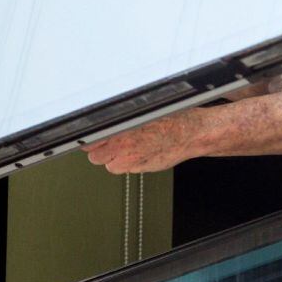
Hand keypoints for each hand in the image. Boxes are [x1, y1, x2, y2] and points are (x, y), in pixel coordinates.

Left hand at [82, 109, 202, 173]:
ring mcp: (130, 161)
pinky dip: (130, 164)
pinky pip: (126, 169)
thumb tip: (105, 120)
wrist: (191, 134)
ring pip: (109, 165)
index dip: (91, 139)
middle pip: (95, 156)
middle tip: (113, 142)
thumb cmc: (172, 119)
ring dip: (115, 159)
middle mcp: (122, 146)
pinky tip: (141, 153)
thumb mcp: (144, 111)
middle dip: (102, 150)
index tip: (92, 138)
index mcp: (120, 128)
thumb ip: (121, 119)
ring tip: (130, 148)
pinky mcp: (140, 170)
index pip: (90, 139)